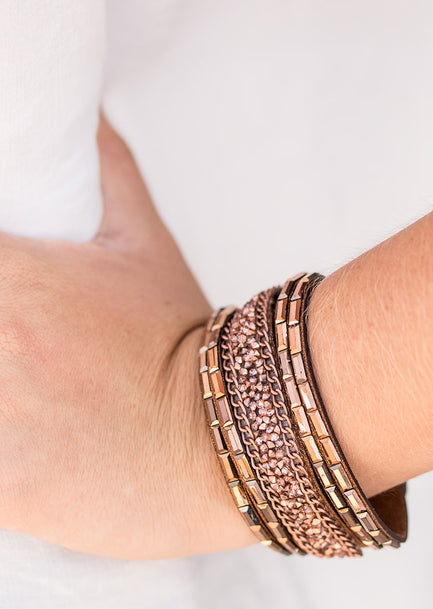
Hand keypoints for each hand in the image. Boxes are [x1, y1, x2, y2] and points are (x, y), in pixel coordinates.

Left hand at [0, 116, 258, 557]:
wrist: (229, 440)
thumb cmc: (183, 342)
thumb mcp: (145, 244)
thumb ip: (104, 169)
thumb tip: (85, 112)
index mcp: (7, 281)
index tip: (8, 294)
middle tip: (22, 349)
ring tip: (26, 397)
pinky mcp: (5, 492)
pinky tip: (27, 442)